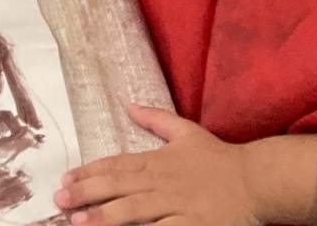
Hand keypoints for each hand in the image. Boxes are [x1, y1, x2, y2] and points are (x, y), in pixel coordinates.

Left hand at [57, 106, 263, 225]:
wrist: (257, 180)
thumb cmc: (220, 158)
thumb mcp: (185, 131)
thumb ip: (155, 119)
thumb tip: (128, 104)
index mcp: (157, 160)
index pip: (114, 165)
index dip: (87, 172)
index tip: (65, 178)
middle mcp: (161, 182)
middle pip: (117, 187)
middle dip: (85, 194)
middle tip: (59, 200)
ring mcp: (176, 206)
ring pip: (134, 211)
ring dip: (104, 217)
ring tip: (78, 222)